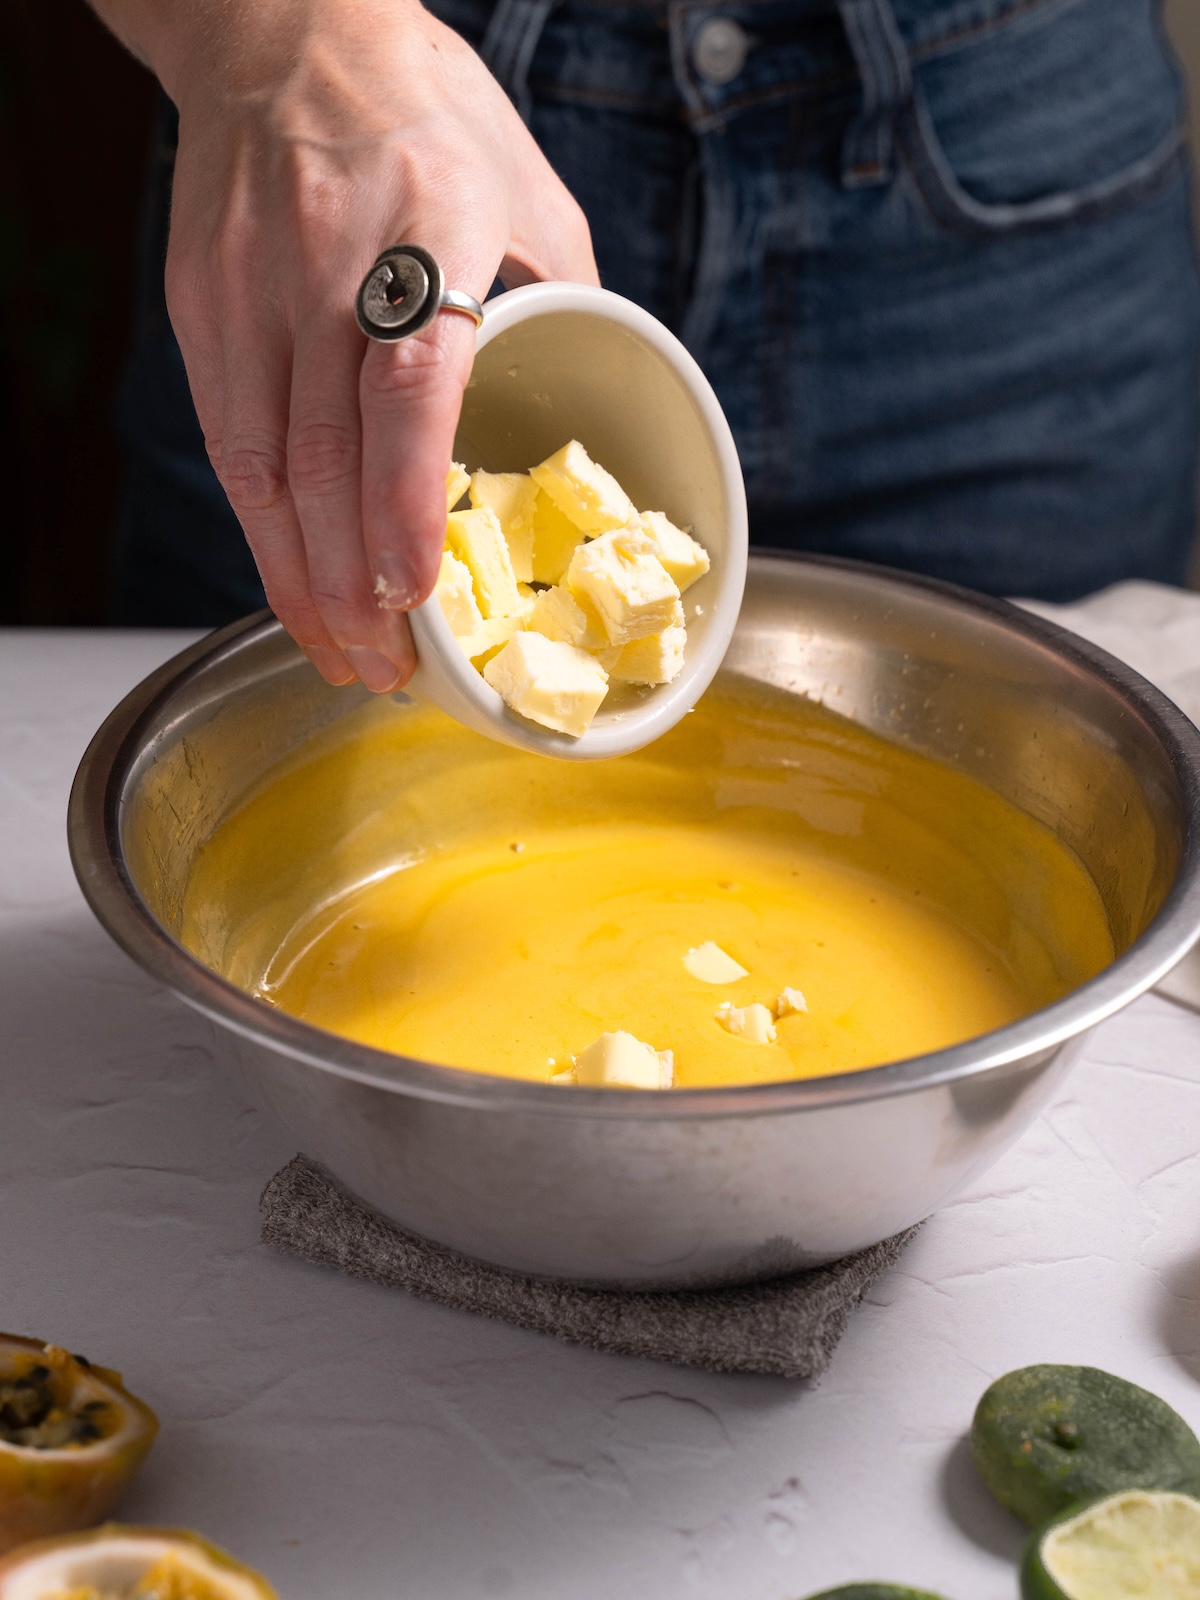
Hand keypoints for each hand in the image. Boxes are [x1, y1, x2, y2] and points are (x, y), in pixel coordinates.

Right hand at [126, 0, 598, 688]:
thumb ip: (562, 296)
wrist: (283, 32)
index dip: (404, 502)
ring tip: (341, 654)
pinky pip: (231, 442)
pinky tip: (291, 581)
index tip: (414, 592)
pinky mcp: (203, 309)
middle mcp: (326, 268)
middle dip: (354, 585)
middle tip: (389, 670)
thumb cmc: (421, 109)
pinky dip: (262, 528)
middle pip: (327, 457)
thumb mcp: (528, 185)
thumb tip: (596, 397)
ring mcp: (251, 291)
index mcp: (428, 229)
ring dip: (302, 579)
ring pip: (268, 469)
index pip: (408, 386)